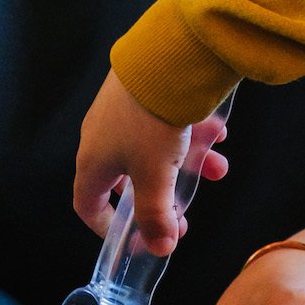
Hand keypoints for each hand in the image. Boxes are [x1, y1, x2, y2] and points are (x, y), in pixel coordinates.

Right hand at [74, 69, 228, 253]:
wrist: (165, 55)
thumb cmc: (152, 120)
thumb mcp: (157, 175)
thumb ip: (157, 215)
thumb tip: (160, 249)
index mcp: (94, 160)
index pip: (87, 204)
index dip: (107, 228)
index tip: (136, 238)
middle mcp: (103, 135)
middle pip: (130, 178)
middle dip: (163, 195)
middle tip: (185, 209)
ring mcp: (123, 109)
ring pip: (155, 149)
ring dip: (187, 163)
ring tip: (217, 166)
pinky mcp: (143, 89)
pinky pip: (166, 121)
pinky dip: (191, 132)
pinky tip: (217, 133)